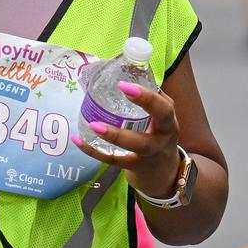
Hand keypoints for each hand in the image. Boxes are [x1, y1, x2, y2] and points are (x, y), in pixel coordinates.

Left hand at [72, 80, 183, 200]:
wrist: (164, 175)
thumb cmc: (158, 139)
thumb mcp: (161, 121)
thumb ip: (149, 101)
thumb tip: (130, 72)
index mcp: (168, 121)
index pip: (164, 105)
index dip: (148, 94)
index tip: (126, 84)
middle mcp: (163, 136)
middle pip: (161, 119)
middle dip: (145, 103)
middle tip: (122, 90)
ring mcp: (150, 153)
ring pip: (136, 144)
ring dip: (115, 134)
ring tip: (94, 125)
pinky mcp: (135, 167)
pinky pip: (114, 160)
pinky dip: (95, 151)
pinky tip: (79, 141)